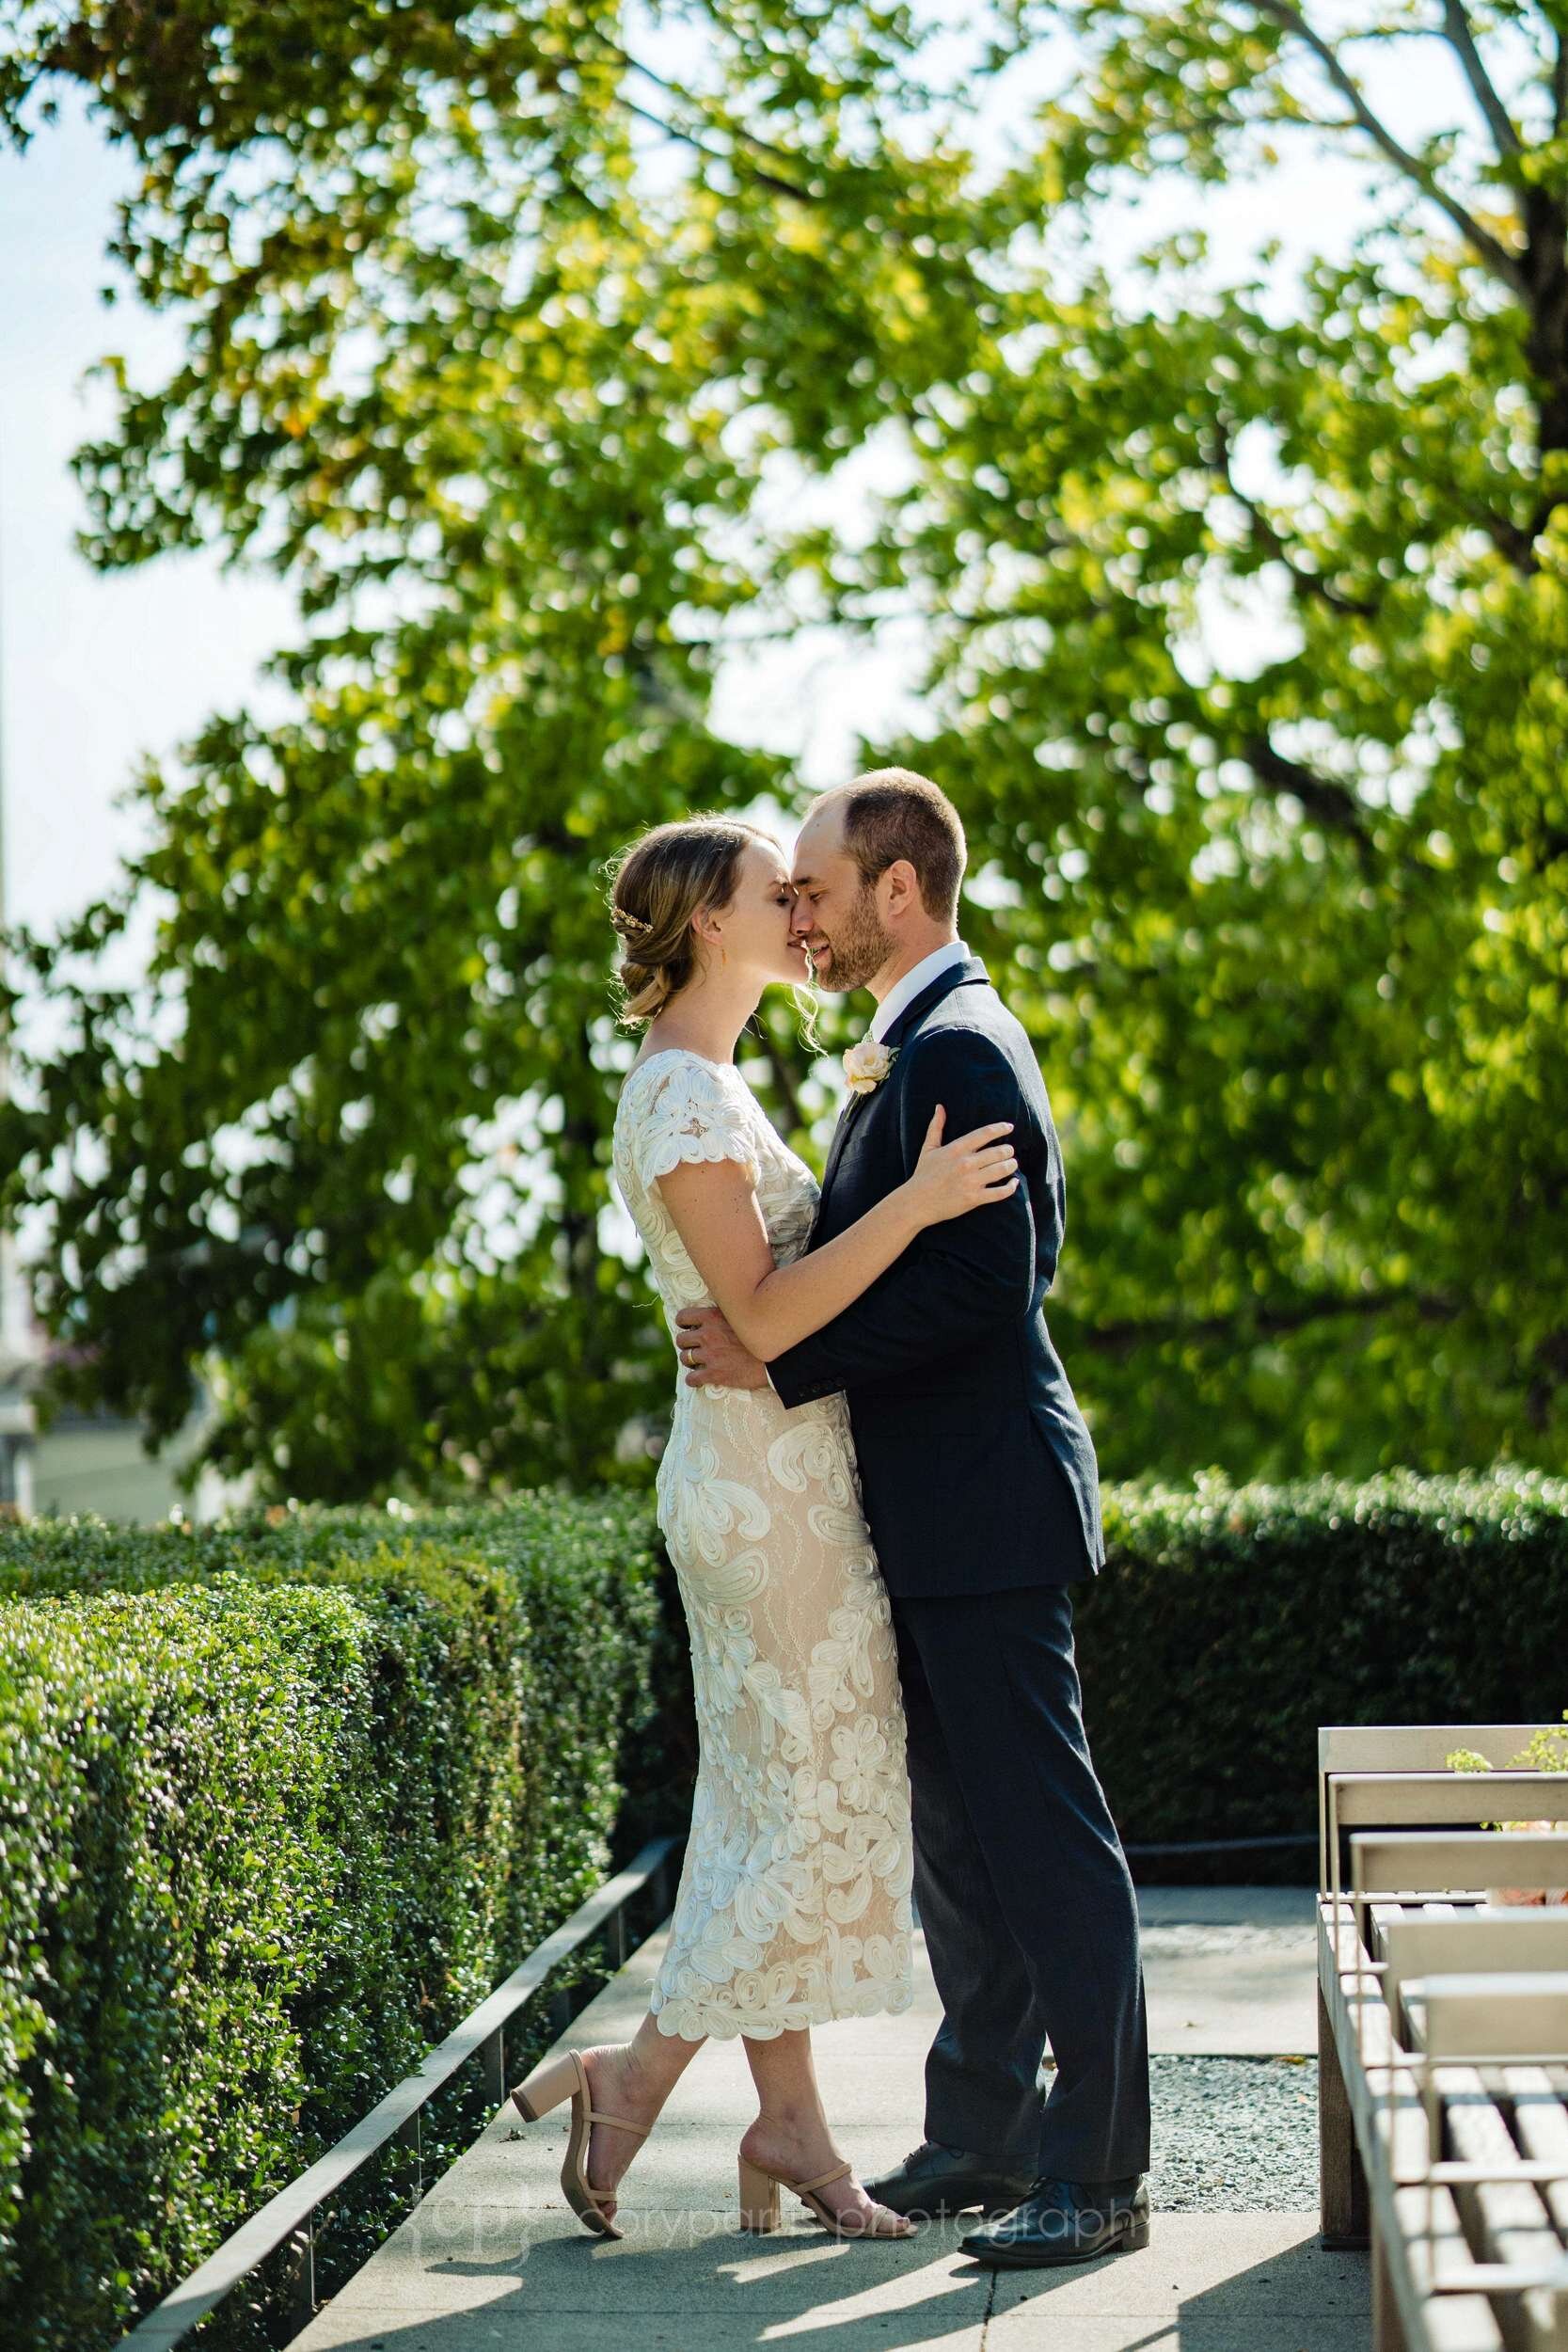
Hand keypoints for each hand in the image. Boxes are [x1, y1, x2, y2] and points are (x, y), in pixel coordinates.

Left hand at [674, 1305, 769, 1389]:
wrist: (777, 1358)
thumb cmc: (762, 1335)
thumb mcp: (742, 1315)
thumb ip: (726, 1313)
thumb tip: (718, 1310)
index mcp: (713, 1317)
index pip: (683, 1317)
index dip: (683, 1323)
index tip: (688, 1328)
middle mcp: (708, 1335)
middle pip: (681, 1340)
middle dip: (686, 1344)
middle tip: (694, 1348)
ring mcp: (710, 1355)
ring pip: (685, 1358)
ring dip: (690, 1361)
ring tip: (698, 1363)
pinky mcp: (715, 1374)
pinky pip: (692, 1379)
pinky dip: (693, 1380)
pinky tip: (700, 1379)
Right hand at [906, 1105, 1019, 1224]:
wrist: (916, 1203)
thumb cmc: (923, 1174)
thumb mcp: (928, 1148)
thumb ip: (936, 1127)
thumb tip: (939, 1107)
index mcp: (956, 1149)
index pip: (985, 1133)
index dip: (1001, 1128)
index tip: (1010, 1127)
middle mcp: (965, 1163)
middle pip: (998, 1151)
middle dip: (1008, 1150)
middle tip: (1009, 1151)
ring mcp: (970, 1182)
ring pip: (1002, 1170)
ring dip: (1011, 1165)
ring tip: (1012, 1164)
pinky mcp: (974, 1199)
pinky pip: (1000, 1192)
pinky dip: (1011, 1187)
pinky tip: (1014, 1182)